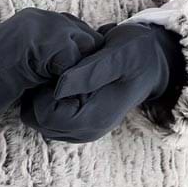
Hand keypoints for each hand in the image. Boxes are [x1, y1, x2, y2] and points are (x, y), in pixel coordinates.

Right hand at [0, 8, 102, 131]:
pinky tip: (51, 100)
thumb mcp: (23, 71)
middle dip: (89, 73)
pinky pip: (75, 64)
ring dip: (81, 80)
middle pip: (94, 44)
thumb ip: (48, 64)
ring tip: (62, 101)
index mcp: (40, 22)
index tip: (72, 92)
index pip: (86, 39)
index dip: (85, 67)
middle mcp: (43, 19)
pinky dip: (71, 87)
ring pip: (89, 52)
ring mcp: (40, 28)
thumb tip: (79, 77)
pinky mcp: (36, 46)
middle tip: (71, 99)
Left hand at [20, 21, 186, 143]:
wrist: (150, 62)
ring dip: (41, 94)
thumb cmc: (137, 54)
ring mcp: (78, 130)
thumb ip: (89, 73)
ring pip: (37, 117)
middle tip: (58, 68)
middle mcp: (84, 132)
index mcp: (93, 120)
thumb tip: (57, 88)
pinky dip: (45, 96)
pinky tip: (61, 78)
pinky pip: (44, 113)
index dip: (44, 90)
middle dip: (39, 93)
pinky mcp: (74, 121)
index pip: (44, 116)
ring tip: (61, 71)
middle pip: (37, 120)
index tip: (59, 69)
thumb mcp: (117, 55)